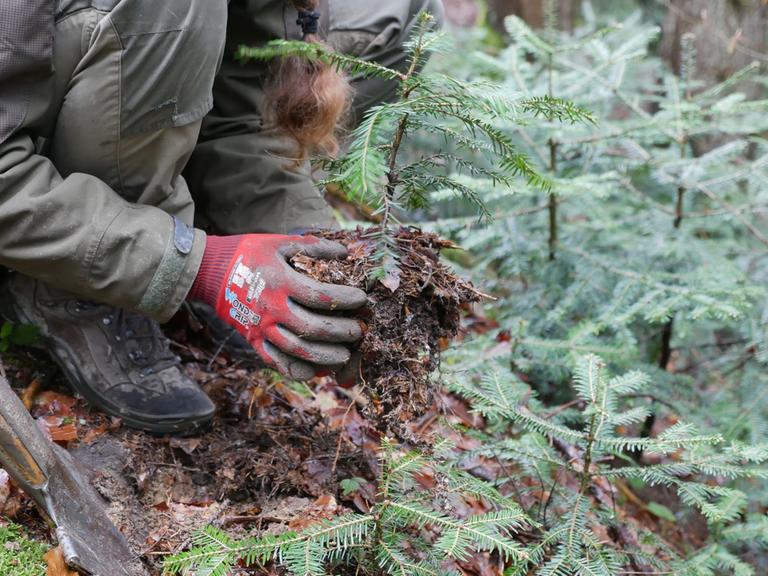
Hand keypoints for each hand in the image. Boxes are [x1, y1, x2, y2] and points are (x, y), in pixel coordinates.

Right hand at [189, 234, 365, 379]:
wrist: (211, 272)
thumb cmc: (250, 254)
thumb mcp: (279, 242)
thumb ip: (312, 246)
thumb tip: (345, 252)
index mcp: (280, 282)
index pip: (319, 296)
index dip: (344, 299)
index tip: (361, 298)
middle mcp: (271, 309)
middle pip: (312, 328)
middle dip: (341, 332)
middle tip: (359, 330)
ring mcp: (261, 328)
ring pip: (298, 350)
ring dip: (325, 355)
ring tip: (346, 355)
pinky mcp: (254, 341)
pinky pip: (277, 363)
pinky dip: (298, 371)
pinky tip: (316, 371)